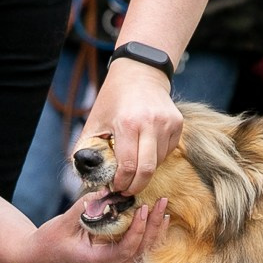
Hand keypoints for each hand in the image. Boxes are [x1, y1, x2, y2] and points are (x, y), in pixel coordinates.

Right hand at [12, 195, 170, 262]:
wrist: (37, 258)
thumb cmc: (48, 241)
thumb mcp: (65, 222)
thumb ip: (86, 207)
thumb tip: (107, 189)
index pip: (128, 247)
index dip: (140, 228)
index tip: (145, 208)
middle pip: (141, 251)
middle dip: (154, 227)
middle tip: (163, 203)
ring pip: (142, 253)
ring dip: (154, 232)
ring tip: (164, 212)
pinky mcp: (112, 262)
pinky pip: (135, 251)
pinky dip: (146, 237)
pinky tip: (153, 223)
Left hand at [83, 57, 182, 196]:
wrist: (139, 73)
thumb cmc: (114, 98)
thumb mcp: (95, 120)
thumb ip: (87, 147)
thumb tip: (84, 175)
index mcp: (128, 123)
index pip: (128, 165)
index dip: (122, 182)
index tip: (116, 187)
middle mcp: (151, 123)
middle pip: (148, 170)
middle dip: (136, 186)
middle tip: (127, 190)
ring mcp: (168, 123)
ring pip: (159, 162)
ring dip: (145, 170)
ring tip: (134, 166)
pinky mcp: (178, 124)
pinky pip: (168, 151)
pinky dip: (156, 157)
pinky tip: (145, 149)